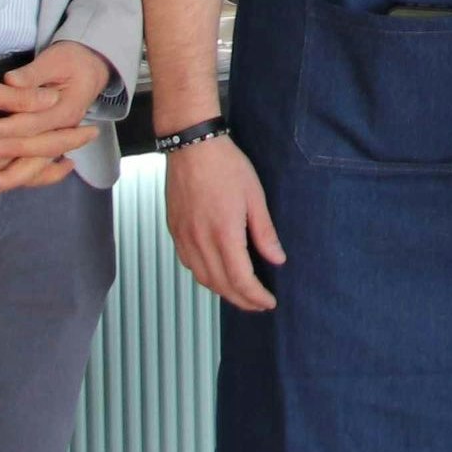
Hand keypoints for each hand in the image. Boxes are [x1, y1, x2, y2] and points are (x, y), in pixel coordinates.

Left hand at [0, 42, 114, 199]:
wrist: (92, 67)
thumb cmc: (73, 61)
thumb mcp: (53, 62)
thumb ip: (31, 76)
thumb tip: (12, 80)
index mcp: (65, 111)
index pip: (33, 125)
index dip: (9, 128)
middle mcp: (60, 132)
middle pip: (33, 159)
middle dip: (5, 174)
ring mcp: (53, 139)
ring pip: (31, 169)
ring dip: (5, 181)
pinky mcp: (45, 142)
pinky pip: (29, 168)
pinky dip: (9, 177)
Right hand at [0, 78, 90, 192]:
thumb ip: (19, 98)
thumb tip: (52, 102)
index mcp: (0, 147)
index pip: (45, 144)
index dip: (70, 137)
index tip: (92, 132)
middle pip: (32, 167)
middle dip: (57, 160)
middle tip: (78, 155)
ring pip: (12, 176)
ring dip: (35, 171)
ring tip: (54, 168)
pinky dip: (8, 174)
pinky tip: (9, 171)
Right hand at [164, 134, 284, 310]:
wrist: (191, 146)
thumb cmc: (225, 165)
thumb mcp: (255, 196)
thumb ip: (264, 232)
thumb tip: (277, 259)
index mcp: (224, 234)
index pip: (241, 280)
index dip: (255, 297)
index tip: (269, 302)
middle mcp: (200, 241)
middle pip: (221, 285)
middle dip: (242, 300)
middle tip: (258, 304)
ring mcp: (184, 237)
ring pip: (202, 278)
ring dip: (222, 291)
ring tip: (240, 293)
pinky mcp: (174, 231)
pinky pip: (189, 264)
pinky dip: (204, 276)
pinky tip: (216, 272)